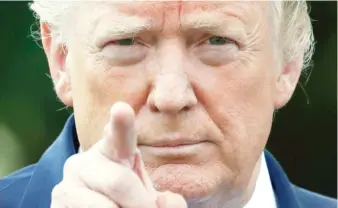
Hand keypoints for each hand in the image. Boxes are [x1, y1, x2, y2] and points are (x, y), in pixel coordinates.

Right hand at [51, 102, 186, 207]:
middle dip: (140, 203)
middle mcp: (85, 161)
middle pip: (119, 182)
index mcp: (112, 150)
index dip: (121, 123)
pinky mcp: (57, 203)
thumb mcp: (146, 196)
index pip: (119, 134)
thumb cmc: (125, 199)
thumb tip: (163, 203)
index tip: (122, 109)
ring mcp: (67, 183)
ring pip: (104, 206)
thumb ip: (162, 200)